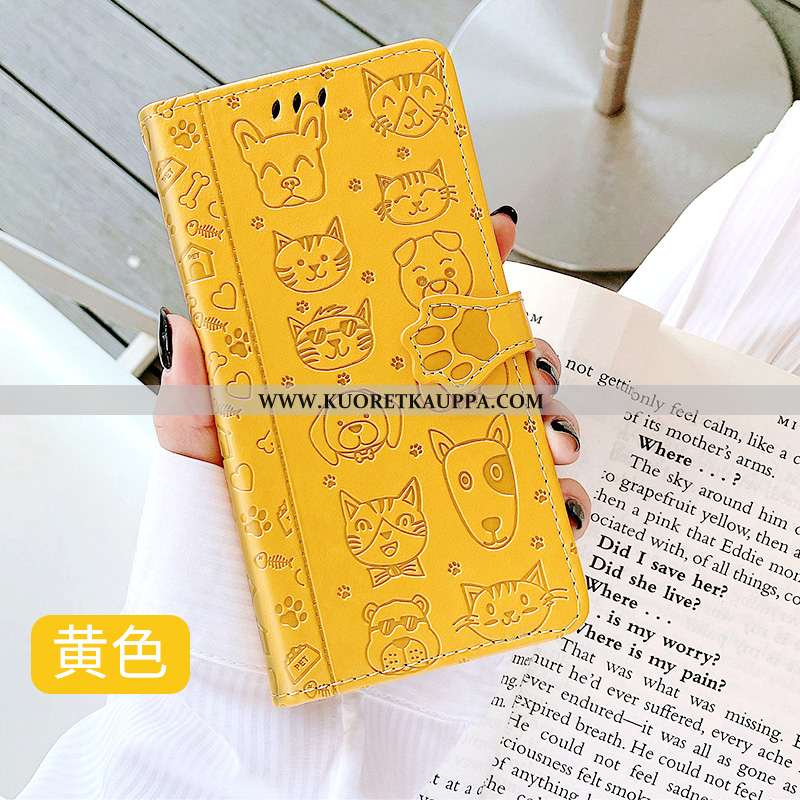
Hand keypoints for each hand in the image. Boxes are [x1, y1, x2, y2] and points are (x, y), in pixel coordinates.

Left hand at [155, 208, 589, 537]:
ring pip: (526, 429)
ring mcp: (447, 478)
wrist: (258, 638)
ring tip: (550, 440)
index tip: (492, 230)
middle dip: (527, 352)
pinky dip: (563, 508)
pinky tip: (557, 511)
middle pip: (490, 364)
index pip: (417, 313)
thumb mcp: (208, 461)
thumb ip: (198, 399)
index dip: (462, 264)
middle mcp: (412, 424)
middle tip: (525, 369)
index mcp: (361, 389)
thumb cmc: (232, 541)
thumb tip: (186, 323)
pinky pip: (539, 515)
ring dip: (555, 423)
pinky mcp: (475, 539)